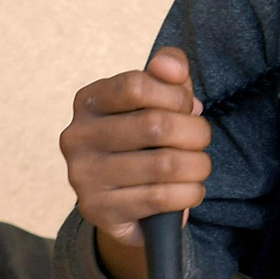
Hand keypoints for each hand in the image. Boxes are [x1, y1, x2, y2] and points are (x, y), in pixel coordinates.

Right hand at [60, 46, 211, 278]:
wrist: (122, 201)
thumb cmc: (143, 141)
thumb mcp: (155, 100)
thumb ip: (167, 73)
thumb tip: (173, 68)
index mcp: (88, 101)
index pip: (136, 85)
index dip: (175, 96)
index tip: (187, 108)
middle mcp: (77, 137)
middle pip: (155, 125)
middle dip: (195, 133)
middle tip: (202, 141)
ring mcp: (83, 176)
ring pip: (163, 164)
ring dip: (197, 166)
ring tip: (200, 167)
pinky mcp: (98, 210)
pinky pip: (159, 198)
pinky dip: (189, 193)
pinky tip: (192, 190)